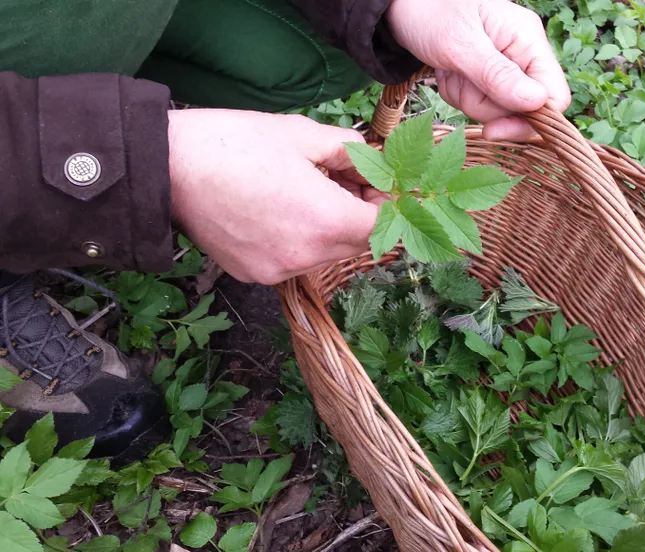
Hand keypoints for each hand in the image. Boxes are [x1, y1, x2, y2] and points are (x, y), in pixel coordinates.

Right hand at [167, 109, 384, 283]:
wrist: (167, 167)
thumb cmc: (235, 143)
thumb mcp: (302, 134)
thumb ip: (348, 150)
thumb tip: (371, 160)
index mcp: (324, 220)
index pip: (379, 226)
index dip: (385, 205)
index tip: (375, 185)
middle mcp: (305, 256)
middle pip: (355, 245)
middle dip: (358, 216)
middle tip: (345, 183)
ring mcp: (277, 271)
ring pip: (324, 256)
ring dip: (328, 230)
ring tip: (306, 195)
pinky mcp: (253, 275)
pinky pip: (292, 261)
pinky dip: (297, 241)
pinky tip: (277, 212)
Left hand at [386, 0, 569, 140]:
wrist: (402, 9)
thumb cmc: (430, 13)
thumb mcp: (461, 44)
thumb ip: (497, 75)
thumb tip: (536, 102)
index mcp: (528, 40)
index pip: (554, 95)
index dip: (530, 121)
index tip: (494, 129)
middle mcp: (522, 55)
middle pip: (522, 110)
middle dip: (485, 105)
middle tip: (460, 78)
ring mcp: (504, 68)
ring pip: (495, 111)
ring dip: (466, 97)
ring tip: (450, 70)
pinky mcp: (486, 79)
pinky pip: (477, 105)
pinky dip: (457, 94)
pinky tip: (447, 73)